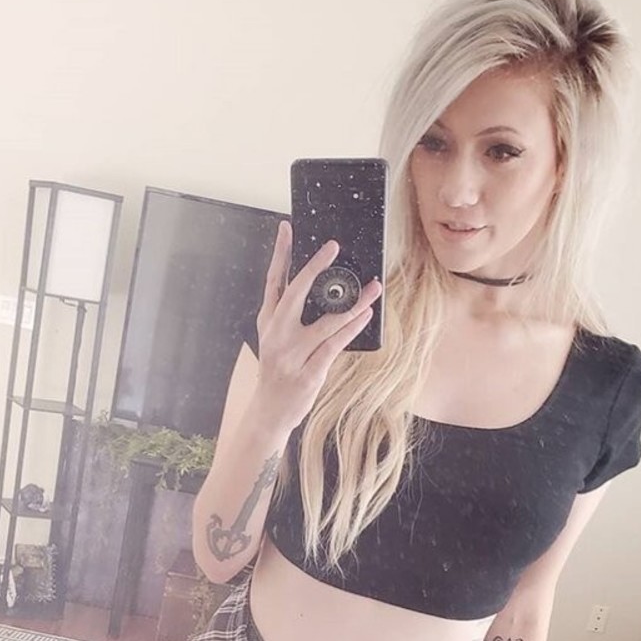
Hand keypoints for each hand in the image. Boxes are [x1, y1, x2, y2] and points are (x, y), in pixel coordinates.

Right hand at [252, 221, 382, 431]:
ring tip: (372, 288)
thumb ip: (289, 316)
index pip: (272, 281)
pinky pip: (335, 345)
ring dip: (352, 303)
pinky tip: (364, 316)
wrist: (269, 411)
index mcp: (268, 323)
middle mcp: (277, 335)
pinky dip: (352, 328)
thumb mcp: (274, 341)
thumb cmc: (278, 373)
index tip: (287, 229)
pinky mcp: (309, 373)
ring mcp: (292, 355)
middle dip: (314, 268)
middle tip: (332, 247)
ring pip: (326, 321)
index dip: (279, 254)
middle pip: (295, 293)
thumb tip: (320, 290)